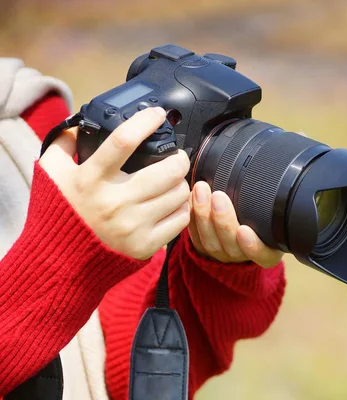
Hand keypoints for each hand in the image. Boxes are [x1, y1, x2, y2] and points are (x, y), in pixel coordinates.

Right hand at [39, 107, 190, 259]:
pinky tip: (171, 204)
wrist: (60, 261)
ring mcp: (132, 226)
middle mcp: (114, 202)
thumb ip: (63, 144)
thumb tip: (79, 122)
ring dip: (180, 183)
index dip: (144, 122)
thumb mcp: (51, 173)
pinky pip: (180, 219)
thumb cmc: (60, 212)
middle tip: (176, 157)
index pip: (123, 141)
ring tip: (172, 182)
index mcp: (90, 179)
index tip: (157, 114)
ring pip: (179, 194)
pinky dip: (181, 208)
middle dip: (179, 158)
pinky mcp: (145, 245)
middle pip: (167, 171)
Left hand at [188, 184, 283, 267]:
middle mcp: (244, 256)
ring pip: (210, 242)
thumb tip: (275, 171)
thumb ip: (271, 201)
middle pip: (231, 246)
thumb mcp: (273, 214)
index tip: (243, 230)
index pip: (262, 255)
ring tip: (201, 190)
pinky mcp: (204, 249)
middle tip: (218, 196)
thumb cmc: (263, 217)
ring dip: (203, 214)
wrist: (242, 229)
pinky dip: (192, 216)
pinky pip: (195, 237)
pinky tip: (190, 197)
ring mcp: (223, 254)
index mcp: (268, 252)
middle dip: (223, 221)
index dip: (252, 246)